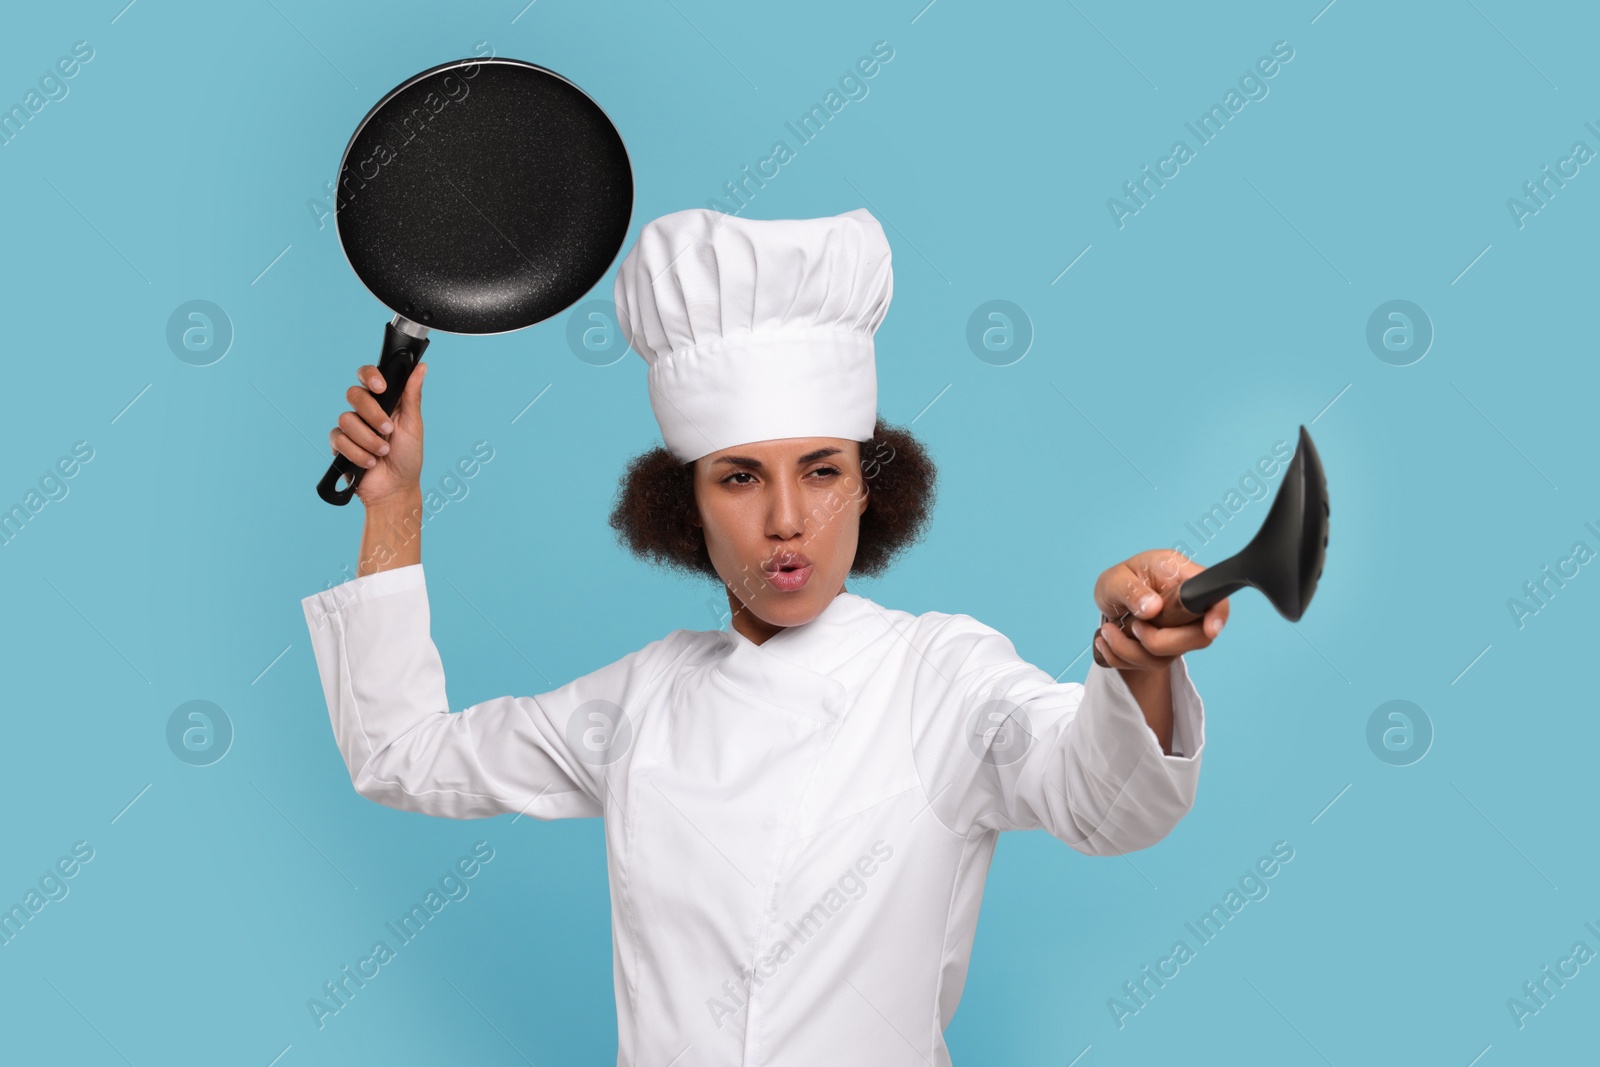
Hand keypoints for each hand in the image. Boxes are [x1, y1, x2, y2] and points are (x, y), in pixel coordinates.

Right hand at [329, 361, 427, 508]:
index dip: (370, 376)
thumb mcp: (413, 425)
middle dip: (372, 415)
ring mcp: (351, 428)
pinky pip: (339, 440)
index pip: (367, 375)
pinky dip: (357, 453)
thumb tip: (421, 367)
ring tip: (382, 453)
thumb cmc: (408, 457)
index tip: (380, 388)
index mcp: (384, 401)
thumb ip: (412, 395)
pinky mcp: (340, 445)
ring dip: (368, 440)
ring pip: (346, 419)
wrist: (396, 489)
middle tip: (388, 431)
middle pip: (354, 394)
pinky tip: (370, 463)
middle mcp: (365, 411)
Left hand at [1092, 549, 1227, 669]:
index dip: (1218, 614)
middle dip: (1159, 641)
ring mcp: (1179, 632)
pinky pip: (1148, 665)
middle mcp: (1187, 608)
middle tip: (1133, 626)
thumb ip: (1131, 590)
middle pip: (1198, 637)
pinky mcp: (1165, 651)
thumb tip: (1153, 607)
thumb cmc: (1120, 582)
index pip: (1214, 597)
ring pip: (1167, 656)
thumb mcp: (1116, 579)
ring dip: (1130, 650)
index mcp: (1182, 578)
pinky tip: (1106, 642)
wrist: (1111, 601)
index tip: (1210, 629)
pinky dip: (1121, 658)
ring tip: (1108, 631)